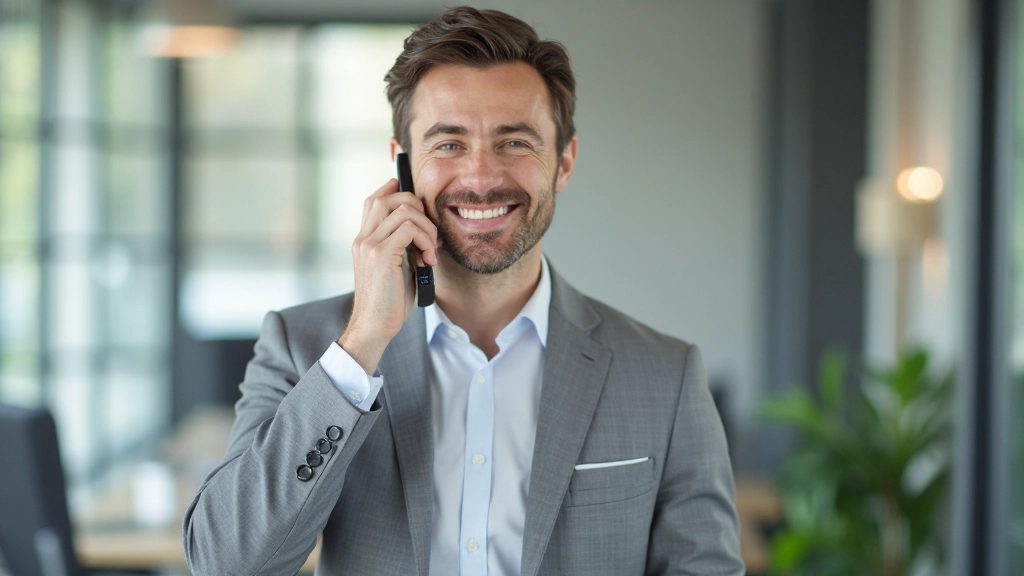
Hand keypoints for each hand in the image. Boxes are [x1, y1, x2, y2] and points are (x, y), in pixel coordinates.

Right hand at [338, 178, 437, 373]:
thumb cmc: (388, 303)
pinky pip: (409, 228)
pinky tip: (428, 260)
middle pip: (389, 198)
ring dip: (427, 227)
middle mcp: (363, 238)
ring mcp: (369, 244)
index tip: (417, 203)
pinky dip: (426, 240)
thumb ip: (402, 247)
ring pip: (403, 209)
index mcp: (363, 240)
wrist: (374, 327)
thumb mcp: (395, 268)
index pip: (374, 200)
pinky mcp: (381, 254)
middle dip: (418, 209)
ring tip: (431, 251)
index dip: (395, 191)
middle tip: (430, 235)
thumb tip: (422, 230)